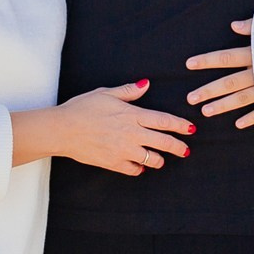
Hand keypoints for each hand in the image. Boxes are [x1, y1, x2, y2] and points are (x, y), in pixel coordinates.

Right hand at [14, 81, 193, 175]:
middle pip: (163, 142)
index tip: (191, 129)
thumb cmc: (82, 108)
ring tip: (161, 159)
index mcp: (132, 115)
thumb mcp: (106, 93)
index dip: (180, 125)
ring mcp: (123, 150)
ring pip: (152, 159)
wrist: (62, 129)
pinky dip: (140, 168)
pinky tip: (140, 165)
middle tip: (186, 150)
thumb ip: (129, 91)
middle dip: (178, 147)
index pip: (164, 120)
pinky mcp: (114, 163)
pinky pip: (134, 169)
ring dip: (159, 160)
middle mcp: (132, 134)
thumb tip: (146, 84)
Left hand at [184, 19, 253, 127]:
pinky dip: (250, 118)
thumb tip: (233, 26)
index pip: (225, 57)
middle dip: (208, 90)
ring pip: (240, 99)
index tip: (189, 65)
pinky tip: (238, 125)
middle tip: (190, 98)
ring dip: (222, 106)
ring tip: (206, 112)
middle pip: (228, 82)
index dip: (206, 61)